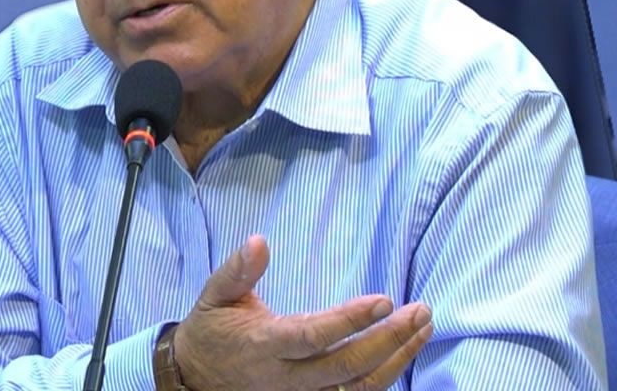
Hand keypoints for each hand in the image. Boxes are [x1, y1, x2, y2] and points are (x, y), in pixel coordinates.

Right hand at [173, 235, 432, 390]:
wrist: (195, 377)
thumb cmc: (211, 330)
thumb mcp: (214, 295)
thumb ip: (238, 270)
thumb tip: (260, 241)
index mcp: (263, 344)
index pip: (313, 336)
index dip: (349, 321)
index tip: (384, 300)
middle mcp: (286, 377)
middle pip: (347, 366)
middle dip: (388, 341)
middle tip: (420, 311)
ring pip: (358, 388)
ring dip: (396, 360)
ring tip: (423, 329)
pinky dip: (385, 378)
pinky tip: (404, 353)